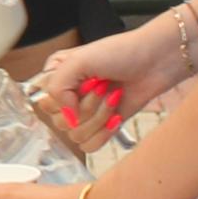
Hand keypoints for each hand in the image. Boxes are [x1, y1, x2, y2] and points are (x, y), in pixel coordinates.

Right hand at [30, 12, 188, 148]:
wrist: (155, 61)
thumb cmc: (120, 52)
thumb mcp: (79, 59)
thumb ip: (57, 87)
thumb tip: (67, 118)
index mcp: (55, 77)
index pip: (43, 103)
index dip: (63, 98)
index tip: (84, 82)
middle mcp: (67, 96)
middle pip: (60, 123)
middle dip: (86, 106)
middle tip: (102, 85)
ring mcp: (85, 113)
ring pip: (76, 135)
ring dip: (98, 117)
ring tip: (113, 96)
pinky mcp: (102, 126)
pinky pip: (90, 146)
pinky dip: (104, 134)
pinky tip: (116, 117)